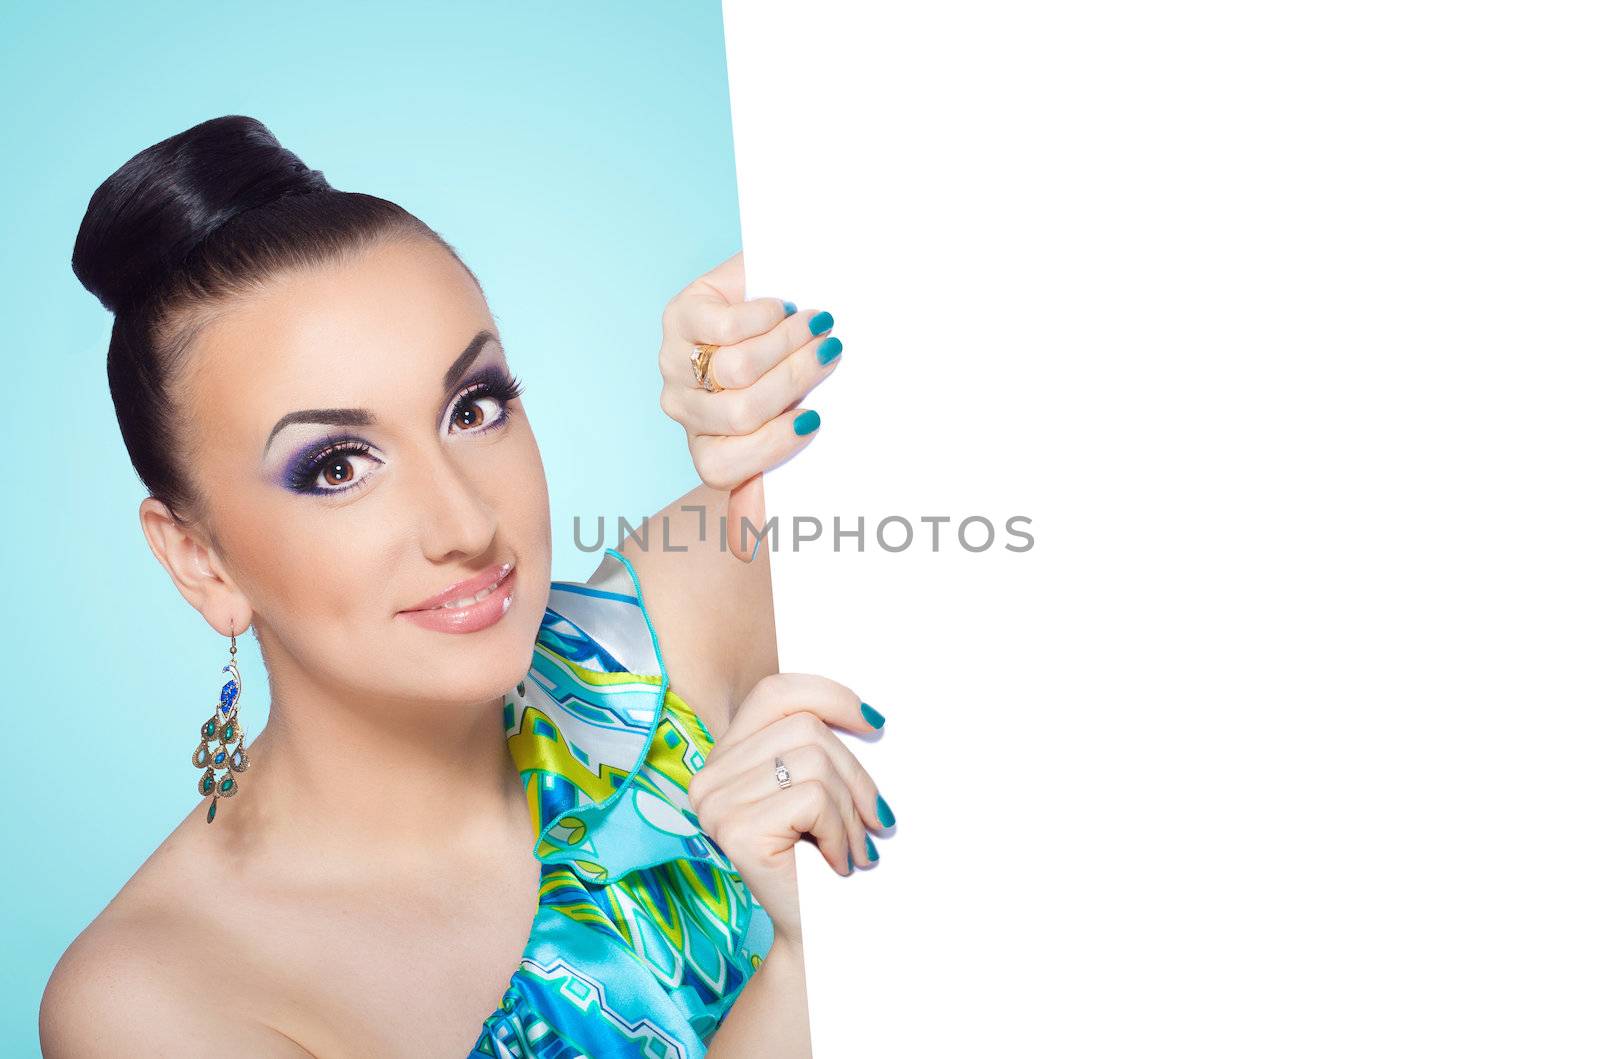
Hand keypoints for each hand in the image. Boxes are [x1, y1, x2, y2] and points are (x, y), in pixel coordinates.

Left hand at [658, 250, 842, 561]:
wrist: (779, 292)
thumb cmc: (787, 367)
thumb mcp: (790, 422)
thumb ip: (769, 479)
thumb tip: (749, 547)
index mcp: (708, 448)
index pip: (727, 468)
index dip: (774, 445)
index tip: (815, 418)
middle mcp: (685, 411)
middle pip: (741, 413)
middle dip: (796, 381)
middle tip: (832, 353)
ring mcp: (676, 364)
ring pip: (736, 371)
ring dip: (788, 343)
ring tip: (816, 325)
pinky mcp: (679, 317)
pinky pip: (725, 328)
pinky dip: (764, 316)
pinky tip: (781, 308)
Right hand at [685, 674, 889, 946]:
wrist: (821, 937)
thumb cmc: (826, 860)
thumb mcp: (820, 787)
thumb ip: (822, 744)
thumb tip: (870, 714)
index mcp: (726, 758)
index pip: (775, 693)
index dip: (829, 695)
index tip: (876, 724)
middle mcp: (709, 777)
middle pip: (805, 727)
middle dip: (857, 774)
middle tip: (876, 822)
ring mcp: (716, 804)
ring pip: (813, 760)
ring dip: (851, 809)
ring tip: (857, 848)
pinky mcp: (735, 830)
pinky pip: (811, 797)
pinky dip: (840, 831)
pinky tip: (839, 864)